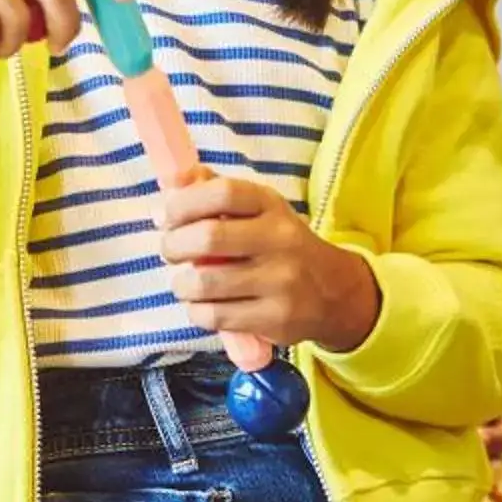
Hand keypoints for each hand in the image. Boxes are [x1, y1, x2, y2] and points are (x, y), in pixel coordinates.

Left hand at [158, 172, 381, 348]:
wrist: (336, 292)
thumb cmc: (282, 246)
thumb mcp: (260, 210)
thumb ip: (215, 191)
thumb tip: (170, 182)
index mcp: (271, 205)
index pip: (221, 193)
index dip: (182, 203)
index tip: (164, 216)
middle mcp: (280, 240)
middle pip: (207, 238)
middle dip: (172, 245)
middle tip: (170, 251)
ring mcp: (280, 282)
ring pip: (205, 282)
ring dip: (181, 284)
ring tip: (184, 282)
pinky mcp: (276, 319)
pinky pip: (215, 316)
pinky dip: (196, 310)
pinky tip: (201, 304)